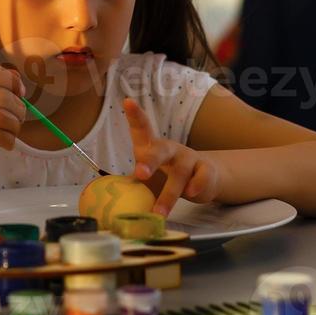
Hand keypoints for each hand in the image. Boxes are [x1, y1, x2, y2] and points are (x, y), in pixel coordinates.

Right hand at [0, 64, 25, 171]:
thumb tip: (17, 77)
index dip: (10, 80)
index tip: (19, 92)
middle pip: (2, 96)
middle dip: (18, 109)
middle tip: (19, 118)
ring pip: (1, 117)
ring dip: (14, 126)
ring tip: (13, 132)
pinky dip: (8, 140)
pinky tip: (8, 143)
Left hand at [122, 98, 222, 215]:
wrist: (202, 180)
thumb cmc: (166, 177)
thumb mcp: (149, 180)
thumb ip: (134, 187)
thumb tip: (110, 201)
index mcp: (152, 148)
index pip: (142, 129)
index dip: (135, 115)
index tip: (127, 102)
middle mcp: (170, 149)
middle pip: (160, 150)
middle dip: (150, 161)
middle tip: (140, 173)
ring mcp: (188, 157)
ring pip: (179, 174)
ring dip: (168, 195)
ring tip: (158, 212)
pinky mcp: (205, 169)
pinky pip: (201, 177)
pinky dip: (196, 186)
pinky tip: (191, 194)